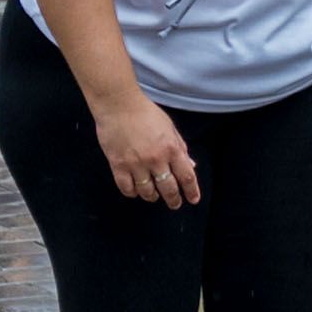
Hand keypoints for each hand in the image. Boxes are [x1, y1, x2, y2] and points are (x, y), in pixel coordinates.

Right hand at [97, 93, 199, 207]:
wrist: (119, 106)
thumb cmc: (147, 114)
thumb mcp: (170, 129)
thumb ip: (181, 148)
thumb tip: (191, 165)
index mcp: (172, 149)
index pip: (186, 176)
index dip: (192, 191)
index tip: (193, 200)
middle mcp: (156, 160)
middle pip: (168, 188)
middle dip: (173, 199)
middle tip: (175, 204)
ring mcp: (136, 164)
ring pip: (147, 191)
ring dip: (152, 196)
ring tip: (154, 196)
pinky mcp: (118, 165)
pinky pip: (126, 187)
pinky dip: (132, 193)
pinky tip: (135, 192)